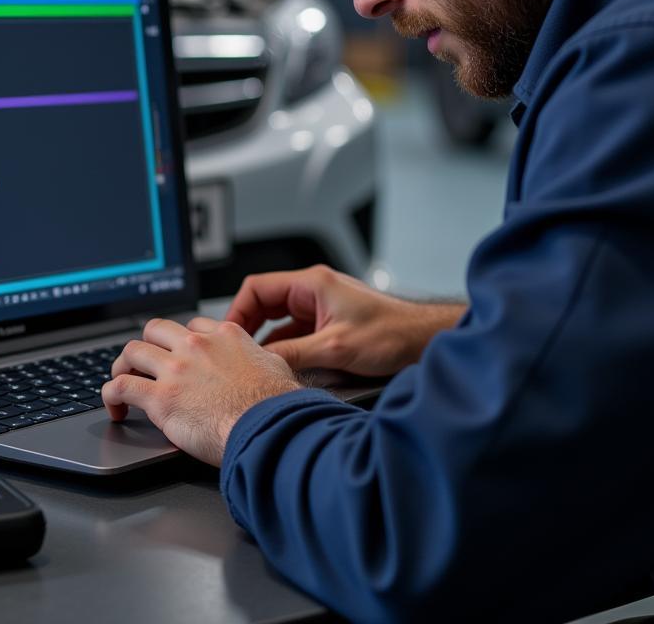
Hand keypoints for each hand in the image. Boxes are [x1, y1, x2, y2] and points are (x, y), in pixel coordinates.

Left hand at [102, 316, 301, 465]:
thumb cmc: (277, 404)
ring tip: (124, 381)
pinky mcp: (160, 398)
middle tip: (145, 364)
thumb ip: (261, 359)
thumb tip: (265, 362)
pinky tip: (115, 408)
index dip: (180, 340)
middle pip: (155, 329)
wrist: (269, 427)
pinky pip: (121, 386)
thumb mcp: (276, 367)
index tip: (178, 354)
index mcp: (224, 335)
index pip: (191, 324)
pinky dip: (111, 395)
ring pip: (132, 351)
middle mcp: (196, 345)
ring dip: (123, 366)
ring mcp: (176, 369)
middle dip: (147, 345)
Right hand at [225, 264, 465, 376]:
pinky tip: (284, 368)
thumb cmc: (393, 334)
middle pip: (265, 304)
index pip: (257, 288)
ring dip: (269, 342)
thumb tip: (261, 364)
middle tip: (237, 353)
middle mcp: (315, 291)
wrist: (426, 342)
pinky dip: (287, 349)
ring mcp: (323, 308)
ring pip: (280, 322)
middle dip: (249, 328)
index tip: (228, 336)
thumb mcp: (336, 348)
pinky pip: (297, 334)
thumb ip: (295, 354)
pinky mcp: (331, 326)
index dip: (237, 311)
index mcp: (312, 284)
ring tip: (257, 364)